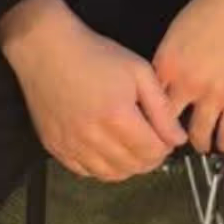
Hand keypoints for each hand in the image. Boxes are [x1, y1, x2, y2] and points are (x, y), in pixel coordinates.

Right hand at [0, 0, 185, 180]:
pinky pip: (84, 172)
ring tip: (133, 148)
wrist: (48, 49)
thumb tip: (176, 137)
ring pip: (109, 174)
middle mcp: (92, 135)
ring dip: (128, 167)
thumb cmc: (93, 55)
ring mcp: (71, 144)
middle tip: (153, 143)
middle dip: (150, 159)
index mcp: (117, 115)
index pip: (152, 151)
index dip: (165, 148)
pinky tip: (108, 151)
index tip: (166, 138)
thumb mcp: (139, 72)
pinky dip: (101, 168)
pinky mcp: (55, 146)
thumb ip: (162, 109)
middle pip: (133, 166)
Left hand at [153, 0, 223, 154]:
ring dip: (199, 143)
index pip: (148, 105)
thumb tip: (164, 82)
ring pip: (199, 135)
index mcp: (167, 66)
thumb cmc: (213, 6)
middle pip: (168, 126)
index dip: (149, 118)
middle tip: (171, 144)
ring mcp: (215, 94)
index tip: (151, 126)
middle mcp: (186, 85)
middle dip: (168, 138)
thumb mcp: (176, 31)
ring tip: (201, 146)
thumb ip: (168, 61)